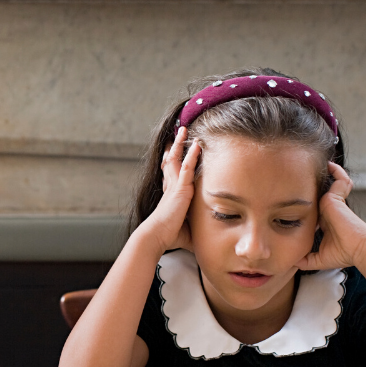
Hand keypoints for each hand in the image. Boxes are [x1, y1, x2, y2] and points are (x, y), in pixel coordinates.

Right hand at [139, 127, 199, 253]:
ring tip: (183, 129)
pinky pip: (186, 167)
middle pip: (170, 160)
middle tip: (176, 132)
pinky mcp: (179, 189)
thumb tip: (208, 237)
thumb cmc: (169, 236)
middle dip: (173, 146)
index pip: (170, 172)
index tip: (171, 150)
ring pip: (176, 159)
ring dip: (180, 143)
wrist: (157, 236)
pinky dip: (192, 155)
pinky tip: (197, 145)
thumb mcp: (185, 228)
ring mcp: (174, 186)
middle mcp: (170, 186)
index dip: (170, 160)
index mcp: (170, 193)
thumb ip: (195, 227)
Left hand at [297, 162, 365, 270]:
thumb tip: (291, 262)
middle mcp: (329, 210)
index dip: (306, 203)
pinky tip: (329, 165)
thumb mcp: (319, 258)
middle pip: (320, 192)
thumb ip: (305, 259)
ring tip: (312, 165)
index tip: (292, 199)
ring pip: (330, 184)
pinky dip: (336, 172)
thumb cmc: (344, 254)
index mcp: (325, 221)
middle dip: (310, 184)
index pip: (315, 208)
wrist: (360, 250)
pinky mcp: (336, 198)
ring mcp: (333, 203)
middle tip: (295, 176)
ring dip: (325, 175)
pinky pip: (339, 180)